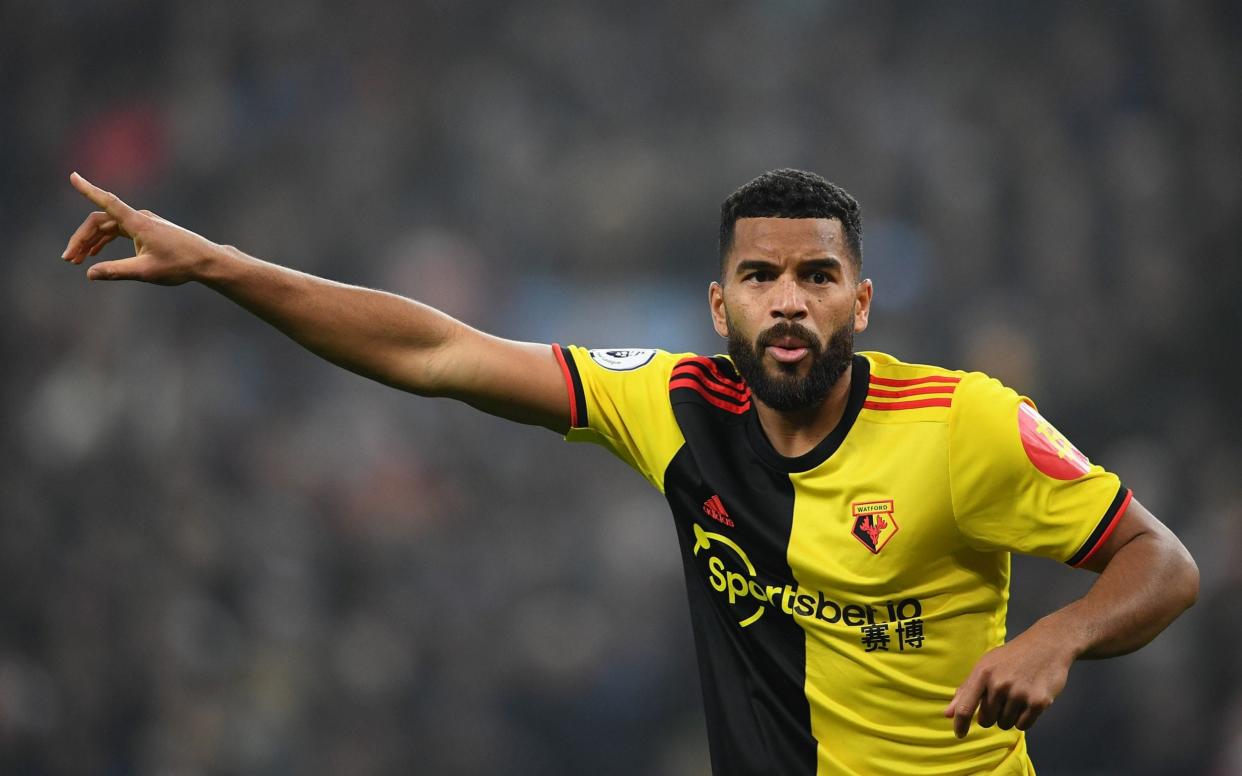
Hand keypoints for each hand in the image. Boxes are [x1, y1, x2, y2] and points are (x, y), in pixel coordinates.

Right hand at [61, 172, 222, 284]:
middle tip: (69, 259)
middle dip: (82, 239)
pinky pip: (119, 231)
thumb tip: (90, 273)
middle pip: (100, 221)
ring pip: (109, 227)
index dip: (88, 190)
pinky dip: (105, 241)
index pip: (108, 202)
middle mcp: (139, 218)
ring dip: (91, 242)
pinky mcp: (147, 230)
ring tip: (77, 260)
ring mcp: (143, 223)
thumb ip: (117, 271)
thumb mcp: (146, 271)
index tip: (73, 176)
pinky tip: (94, 254)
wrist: (206, 261)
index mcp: (138, 223)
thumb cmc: (180, 264)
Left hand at [943, 624, 1074, 738]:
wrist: (1047, 645)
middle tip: (1001, 700)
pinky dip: (1023, 720)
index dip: (960, 724)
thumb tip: (948, 714)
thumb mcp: (985, 666)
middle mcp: (999, 684)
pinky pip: (1023, 726)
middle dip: (991, 716)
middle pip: (986, 720)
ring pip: (1005, 724)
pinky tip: (1027, 702)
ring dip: (1008, 717)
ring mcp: (1019, 693)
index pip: (965, 706)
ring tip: (1016, 697)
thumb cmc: (1011, 657)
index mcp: (983, 673)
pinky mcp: (1038, 702)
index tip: (959, 734)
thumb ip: (966, 690)